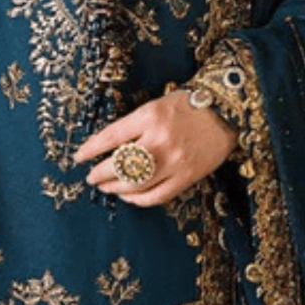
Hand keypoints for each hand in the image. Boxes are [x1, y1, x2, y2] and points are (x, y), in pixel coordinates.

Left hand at [74, 89, 236, 206]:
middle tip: (91, 176)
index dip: (91, 150)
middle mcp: (160, 140)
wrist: (225, 112)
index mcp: (150, 116)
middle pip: (120, 165)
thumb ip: (134, 125)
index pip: (111, 137)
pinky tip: (129, 195)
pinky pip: (156, 196)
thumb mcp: (156, 105)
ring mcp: (174, 162)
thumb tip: (108, 147)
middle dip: (100, 174)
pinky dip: (138, 199)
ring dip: (115, 188)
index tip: (79, 157)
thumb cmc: (187, 105)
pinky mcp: (186, 178)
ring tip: (106, 186)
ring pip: (135, 184)